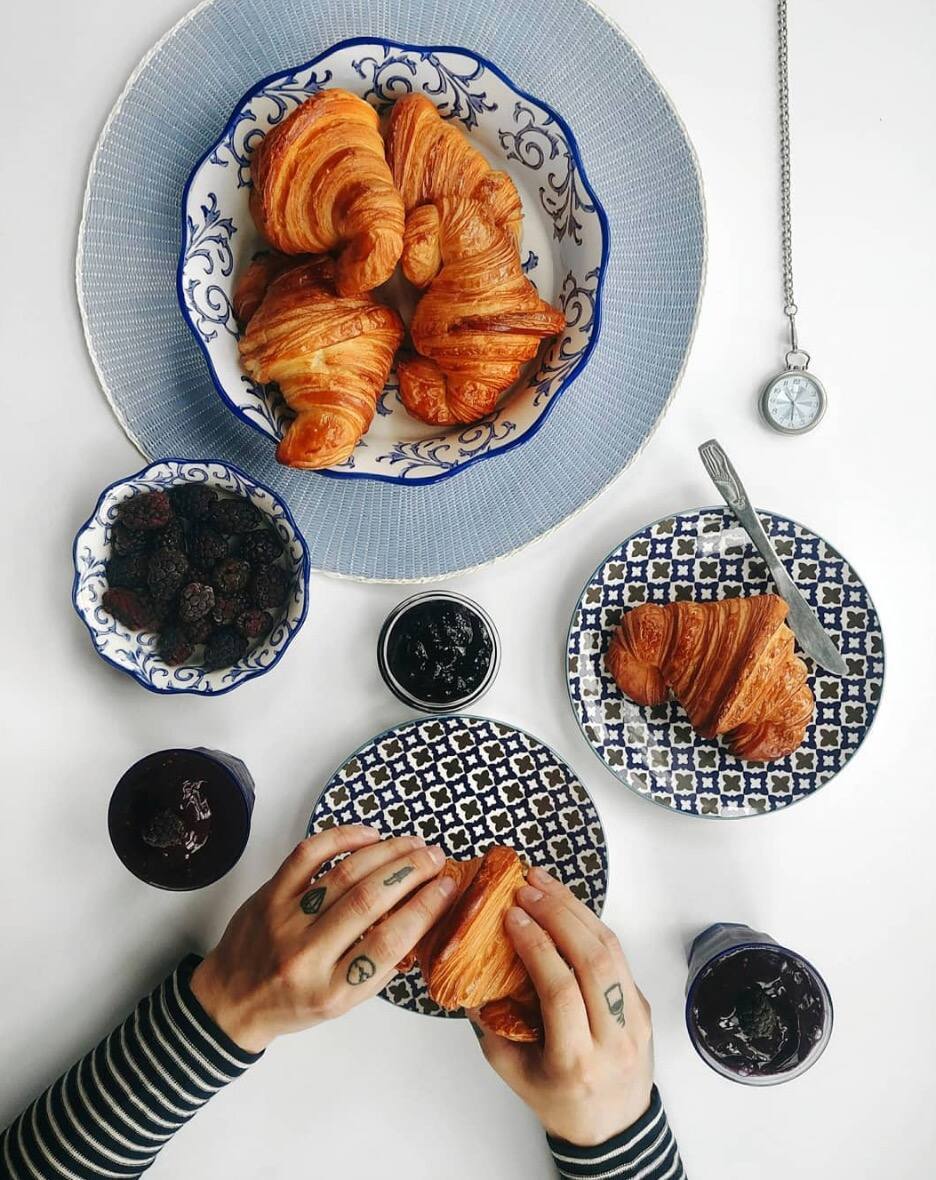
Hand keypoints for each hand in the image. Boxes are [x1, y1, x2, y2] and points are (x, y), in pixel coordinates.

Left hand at [191, 825, 455, 1052]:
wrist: (230, 1001)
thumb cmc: (294, 1003)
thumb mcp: (342, 1002)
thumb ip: (380, 965)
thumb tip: (424, 917)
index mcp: (333, 990)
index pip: (389, 942)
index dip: (425, 909)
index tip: (447, 886)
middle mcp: (308, 955)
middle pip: (369, 900)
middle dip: (411, 872)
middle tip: (435, 856)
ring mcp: (284, 921)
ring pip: (344, 874)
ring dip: (386, 852)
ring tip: (412, 844)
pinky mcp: (268, 894)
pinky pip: (308, 855)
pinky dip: (342, 838)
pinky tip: (369, 834)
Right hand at [469, 866, 652, 1146]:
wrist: (616, 1129)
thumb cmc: (561, 1103)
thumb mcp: (516, 1075)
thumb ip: (493, 1029)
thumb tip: (474, 978)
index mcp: (576, 1061)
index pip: (560, 991)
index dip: (536, 947)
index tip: (512, 917)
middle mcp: (613, 1037)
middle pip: (593, 961)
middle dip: (558, 914)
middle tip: (527, 889)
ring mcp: (636, 1018)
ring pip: (612, 950)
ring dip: (576, 908)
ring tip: (543, 883)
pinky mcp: (643, 1004)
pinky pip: (619, 955)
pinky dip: (591, 923)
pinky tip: (566, 905)